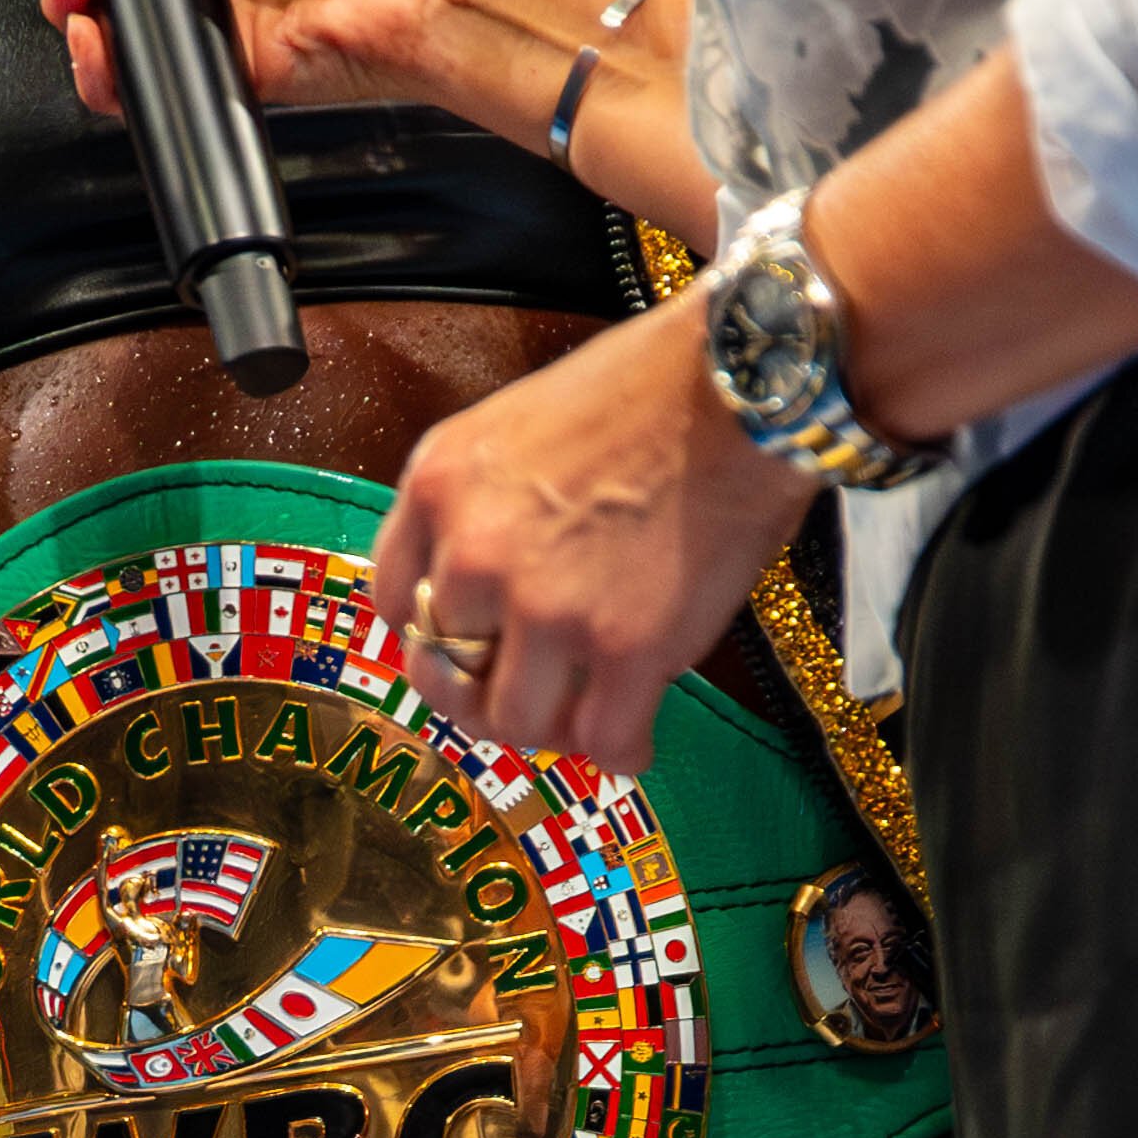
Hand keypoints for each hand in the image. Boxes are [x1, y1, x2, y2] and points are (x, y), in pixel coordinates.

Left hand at [371, 303, 811, 770]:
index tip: (471, 649)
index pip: (394, 600)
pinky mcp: (626, 648)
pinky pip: (602, 743)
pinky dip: (621, 752)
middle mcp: (475, 553)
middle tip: (532, 694)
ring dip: (553, 728)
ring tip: (589, 715)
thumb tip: (495, 591)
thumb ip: (485, 504)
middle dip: (490, 690)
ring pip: (515, 722)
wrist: (744, 385)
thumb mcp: (517, 423)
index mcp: (440, 485)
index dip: (436, 638)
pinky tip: (638, 740)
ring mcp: (547, 607)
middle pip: (450, 673)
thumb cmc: (651, 388)